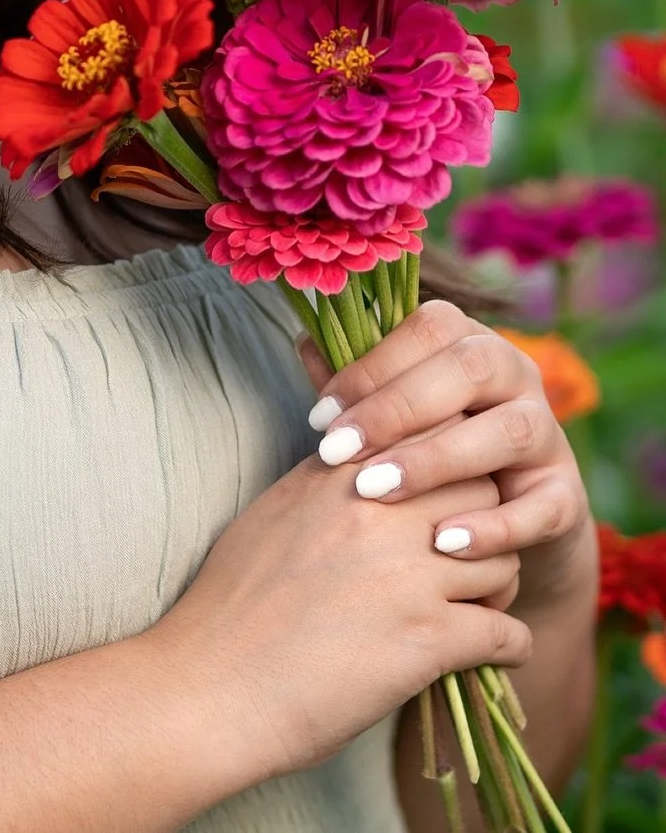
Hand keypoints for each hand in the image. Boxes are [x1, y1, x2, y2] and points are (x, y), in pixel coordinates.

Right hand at [146, 456, 527, 782]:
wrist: (212, 684)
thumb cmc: (230, 604)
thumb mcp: (274, 514)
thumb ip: (327, 482)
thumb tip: (360, 467)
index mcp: (339, 475)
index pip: (433, 438)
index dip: (453, 468)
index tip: (450, 500)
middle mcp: (379, 512)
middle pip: (481, 492)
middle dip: (488, 524)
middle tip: (473, 557)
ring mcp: (407, 574)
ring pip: (504, 560)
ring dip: (499, 587)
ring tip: (478, 608)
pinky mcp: (427, 640)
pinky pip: (507, 632)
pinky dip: (509, 645)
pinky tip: (488, 654)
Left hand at [299, 298, 594, 611]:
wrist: (504, 522)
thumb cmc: (428, 449)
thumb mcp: (394, 416)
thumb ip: (358, 384)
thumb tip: (305, 341)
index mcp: (470, 341)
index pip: (428, 328)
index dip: (371, 367)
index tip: (320, 416)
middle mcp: (516, 375)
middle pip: (470, 368)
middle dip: (396, 409)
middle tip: (335, 452)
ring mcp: (548, 434)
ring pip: (510, 431)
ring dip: (437, 461)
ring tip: (376, 490)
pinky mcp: (567, 496)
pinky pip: (543, 506)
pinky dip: (495, 527)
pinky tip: (443, 543)